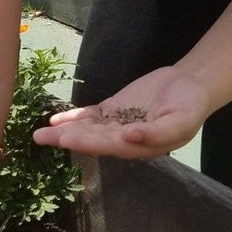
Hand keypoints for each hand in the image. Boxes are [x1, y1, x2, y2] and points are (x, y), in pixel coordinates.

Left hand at [33, 66, 210, 158]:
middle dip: (67, 139)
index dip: (87, 142)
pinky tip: (55, 120)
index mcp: (140, 146)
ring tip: (40, 133)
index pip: (109, 145)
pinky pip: (90, 115)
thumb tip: (129, 137)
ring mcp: (117, 124)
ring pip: (87, 129)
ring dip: (64, 130)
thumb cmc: (190, 106)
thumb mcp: (181, 120)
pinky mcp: (114, 109)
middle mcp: (124, 139)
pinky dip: (74, 117)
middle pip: (92, 139)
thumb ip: (157, 132)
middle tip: (41, 138)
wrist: (190, 85)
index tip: (67, 139)